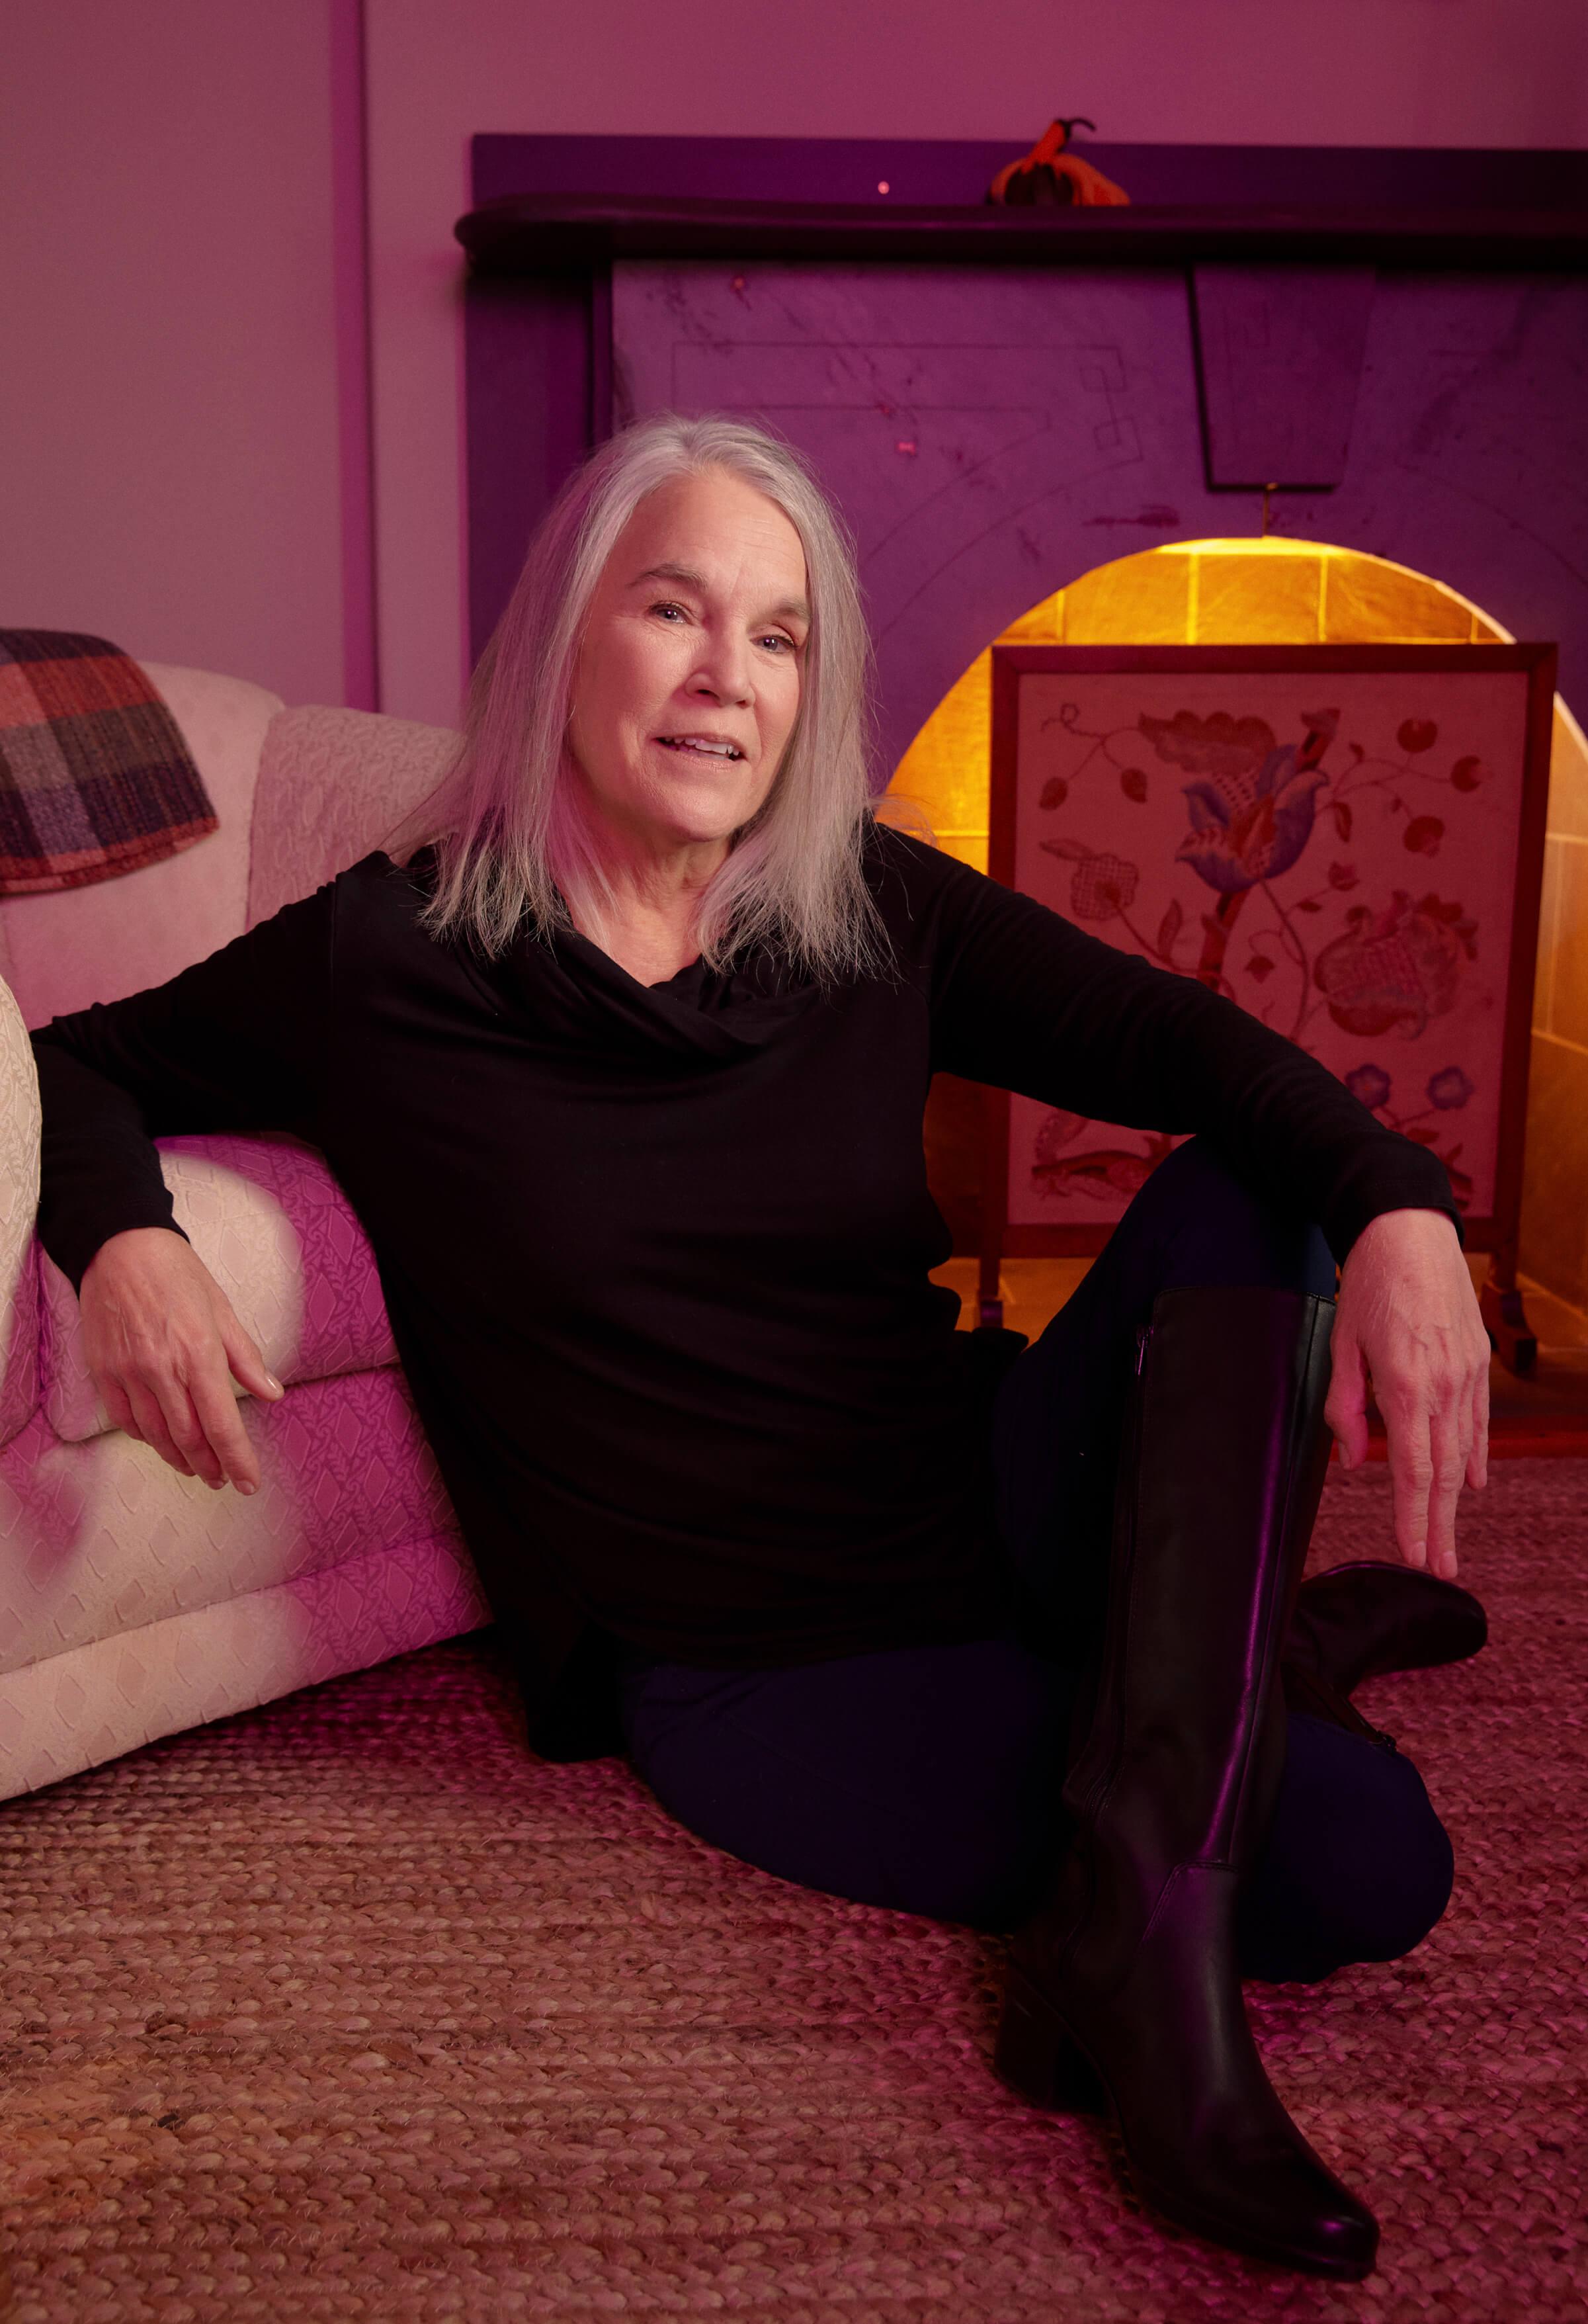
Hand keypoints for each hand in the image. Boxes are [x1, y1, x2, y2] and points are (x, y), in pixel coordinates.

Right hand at [79, 1227, 284, 1492]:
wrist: (120, 1249)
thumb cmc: (178, 1275)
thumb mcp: (223, 1311)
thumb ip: (246, 1358)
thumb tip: (272, 1394)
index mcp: (199, 1355)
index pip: (222, 1424)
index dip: (238, 1460)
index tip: (248, 1482)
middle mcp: (163, 1371)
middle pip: (189, 1438)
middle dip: (209, 1466)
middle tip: (223, 1479)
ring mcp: (129, 1373)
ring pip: (156, 1435)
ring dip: (178, 1458)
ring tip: (195, 1468)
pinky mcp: (104, 1371)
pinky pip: (125, 1419)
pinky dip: (145, 1437)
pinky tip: (159, 1441)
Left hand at [1324, 1208, 1489, 1579]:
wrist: (1409, 1231)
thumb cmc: (1369, 1284)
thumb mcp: (1341, 1344)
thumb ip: (1347, 1407)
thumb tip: (1357, 1461)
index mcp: (1407, 1386)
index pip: (1412, 1470)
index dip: (1412, 1518)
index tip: (1414, 1556)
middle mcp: (1445, 1386)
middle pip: (1443, 1472)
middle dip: (1439, 1526)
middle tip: (1439, 1569)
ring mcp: (1467, 1375)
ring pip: (1464, 1451)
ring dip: (1455, 1501)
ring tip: (1450, 1541)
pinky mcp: (1477, 1362)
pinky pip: (1479, 1422)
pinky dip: (1476, 1456)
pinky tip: (1473, 1486)